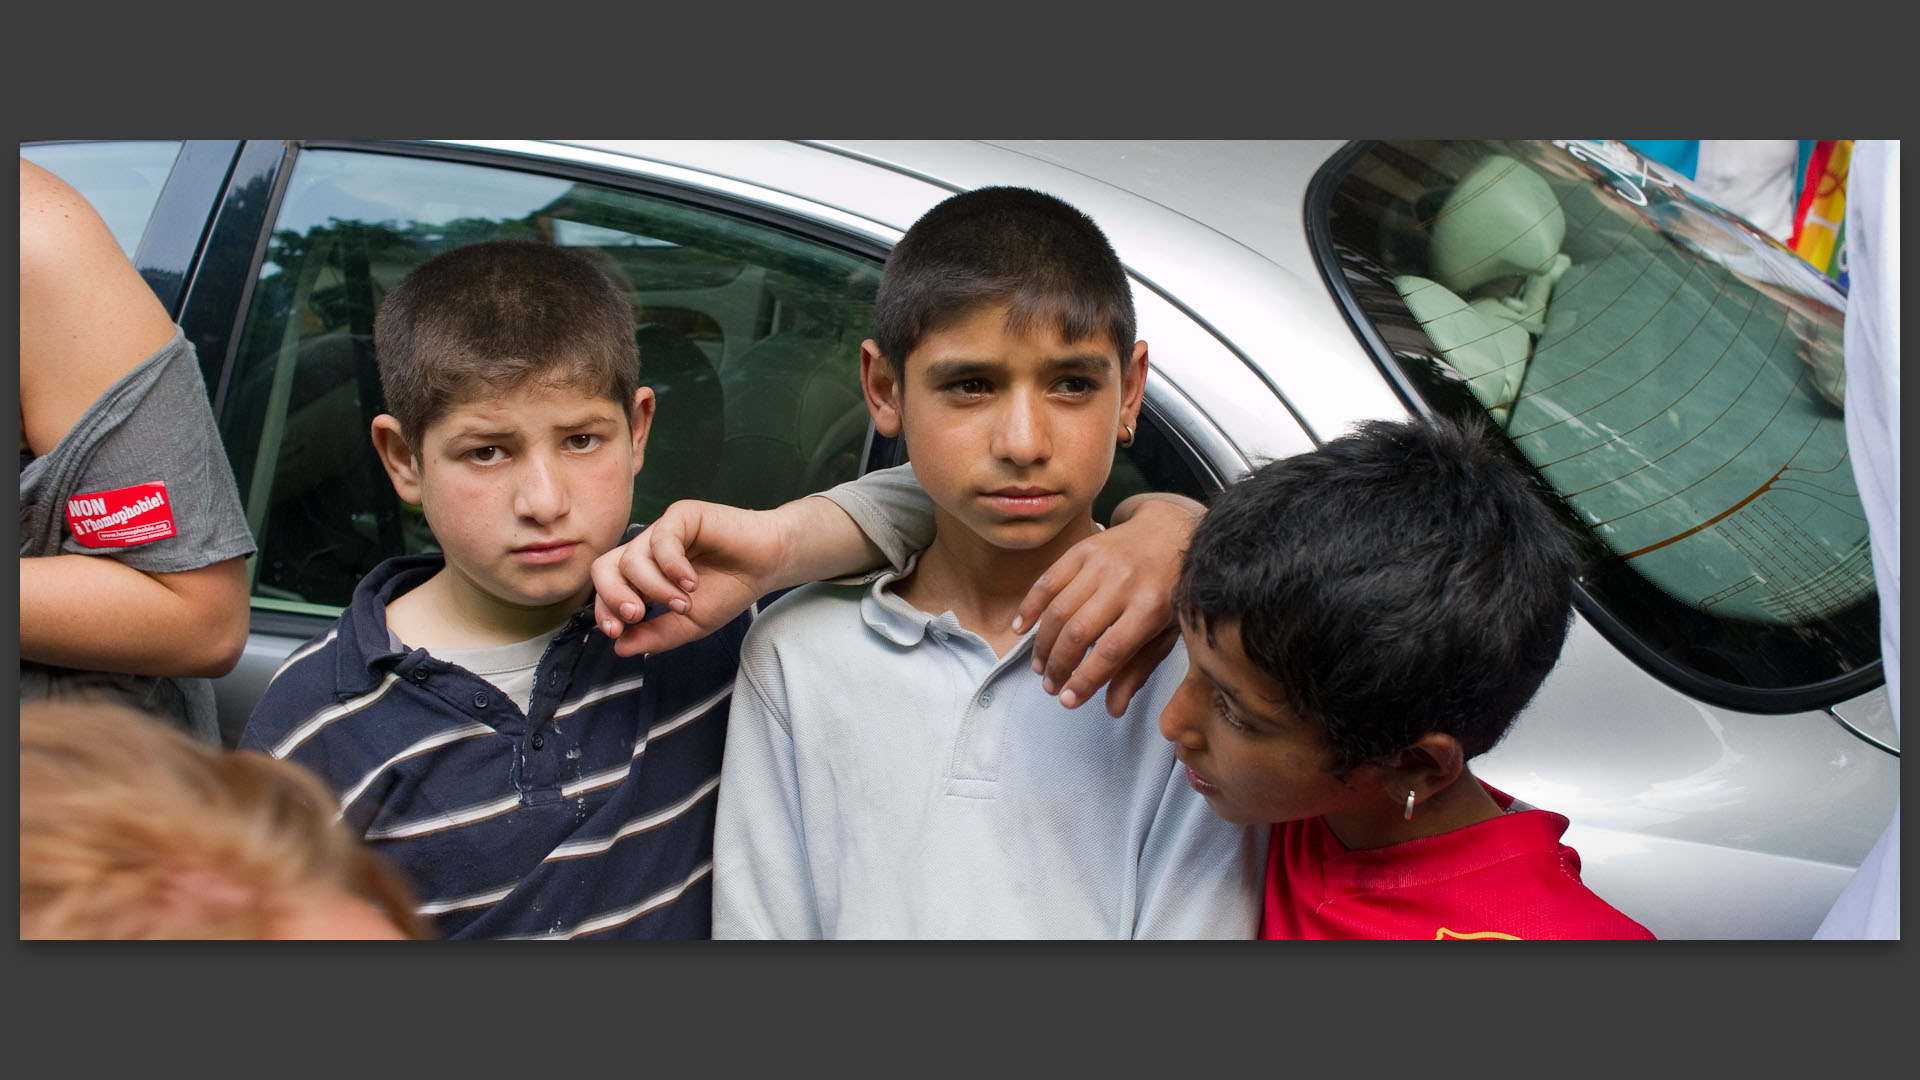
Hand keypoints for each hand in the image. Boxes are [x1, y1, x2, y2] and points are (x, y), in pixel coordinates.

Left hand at [591, 500, 790, 656]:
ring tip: (684, 602)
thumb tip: (618, 648)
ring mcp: (661, 531)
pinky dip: (672, 566)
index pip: (605, 588)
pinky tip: (692, 582)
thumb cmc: (730, 590)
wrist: (767, 565)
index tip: (617, 632)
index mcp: (643, 575)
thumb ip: (655, 635)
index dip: (604, 610)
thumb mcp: (689, 624)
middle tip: (637, 615)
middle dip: (614, 596)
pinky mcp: (681, 516)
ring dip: (656, 589)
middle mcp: (646, 551)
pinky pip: (661, 540)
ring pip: (632, 559)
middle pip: (604, 569)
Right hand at [1014, 493, 1202, 716]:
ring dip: (1043, 644)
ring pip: (1058, 609)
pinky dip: (1030, 606)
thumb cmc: (1173, 589)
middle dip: (1059, 666)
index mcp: (1152, 606)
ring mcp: (1101, 563)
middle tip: (1051, 686)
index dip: (1085, 680)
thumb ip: (1139, 669)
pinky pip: (1047, 581)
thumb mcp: (1169, 632)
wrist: (1173, 529)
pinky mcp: (1083, 549)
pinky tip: (1020, 629)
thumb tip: (1113, 709)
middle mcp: (1124, 582)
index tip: (1068, 700)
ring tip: (1040, 667)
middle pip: (1079, 632)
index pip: (1111, 651)